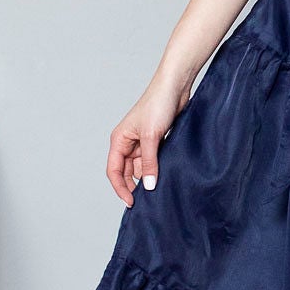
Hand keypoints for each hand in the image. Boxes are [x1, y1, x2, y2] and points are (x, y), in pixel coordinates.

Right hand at [107, 68, 195, 204]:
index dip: (120, 188)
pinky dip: (157, 169)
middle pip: (126, 172)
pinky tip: (165, 176)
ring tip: (158, 189)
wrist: (175, 87)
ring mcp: (142, 142)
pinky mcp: (156, 140)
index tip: (131, 203)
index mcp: (119, 140)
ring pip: (140, 167)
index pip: (114, 171)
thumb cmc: (158, 105)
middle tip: (146, 201)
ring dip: (148, 177)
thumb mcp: (152, 137)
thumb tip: (148, 187)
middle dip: (134, 186)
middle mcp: (127, 142)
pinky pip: (153, 161)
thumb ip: (149, 163)